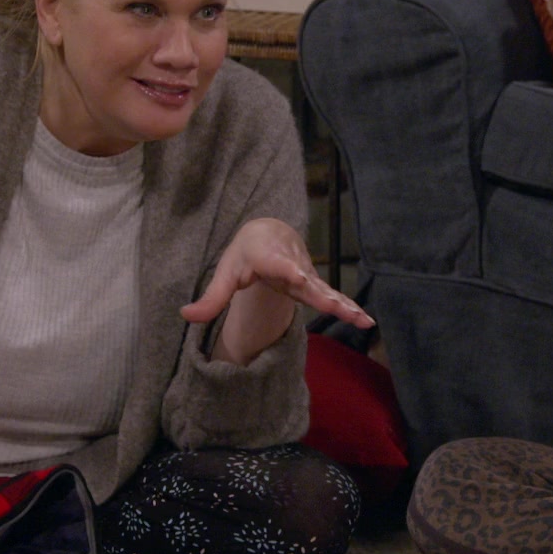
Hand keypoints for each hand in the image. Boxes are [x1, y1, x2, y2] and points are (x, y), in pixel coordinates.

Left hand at [180, 218, 373, 328]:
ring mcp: (306, 275)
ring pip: (324, 290)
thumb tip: (185, 315)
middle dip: (321, 294)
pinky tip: (367, 320)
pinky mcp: (314, 285)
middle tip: (335, 306)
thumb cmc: (244, 254)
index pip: (278, 264)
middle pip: (307, 280)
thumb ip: (210, 298)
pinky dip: (348, 306)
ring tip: (360, 317)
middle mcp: (291, 265)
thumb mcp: (225, 272)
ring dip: (342, 303)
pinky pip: (332, 296)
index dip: (287, 269)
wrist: (269, 233)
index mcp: (267, 257)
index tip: (298, 275)